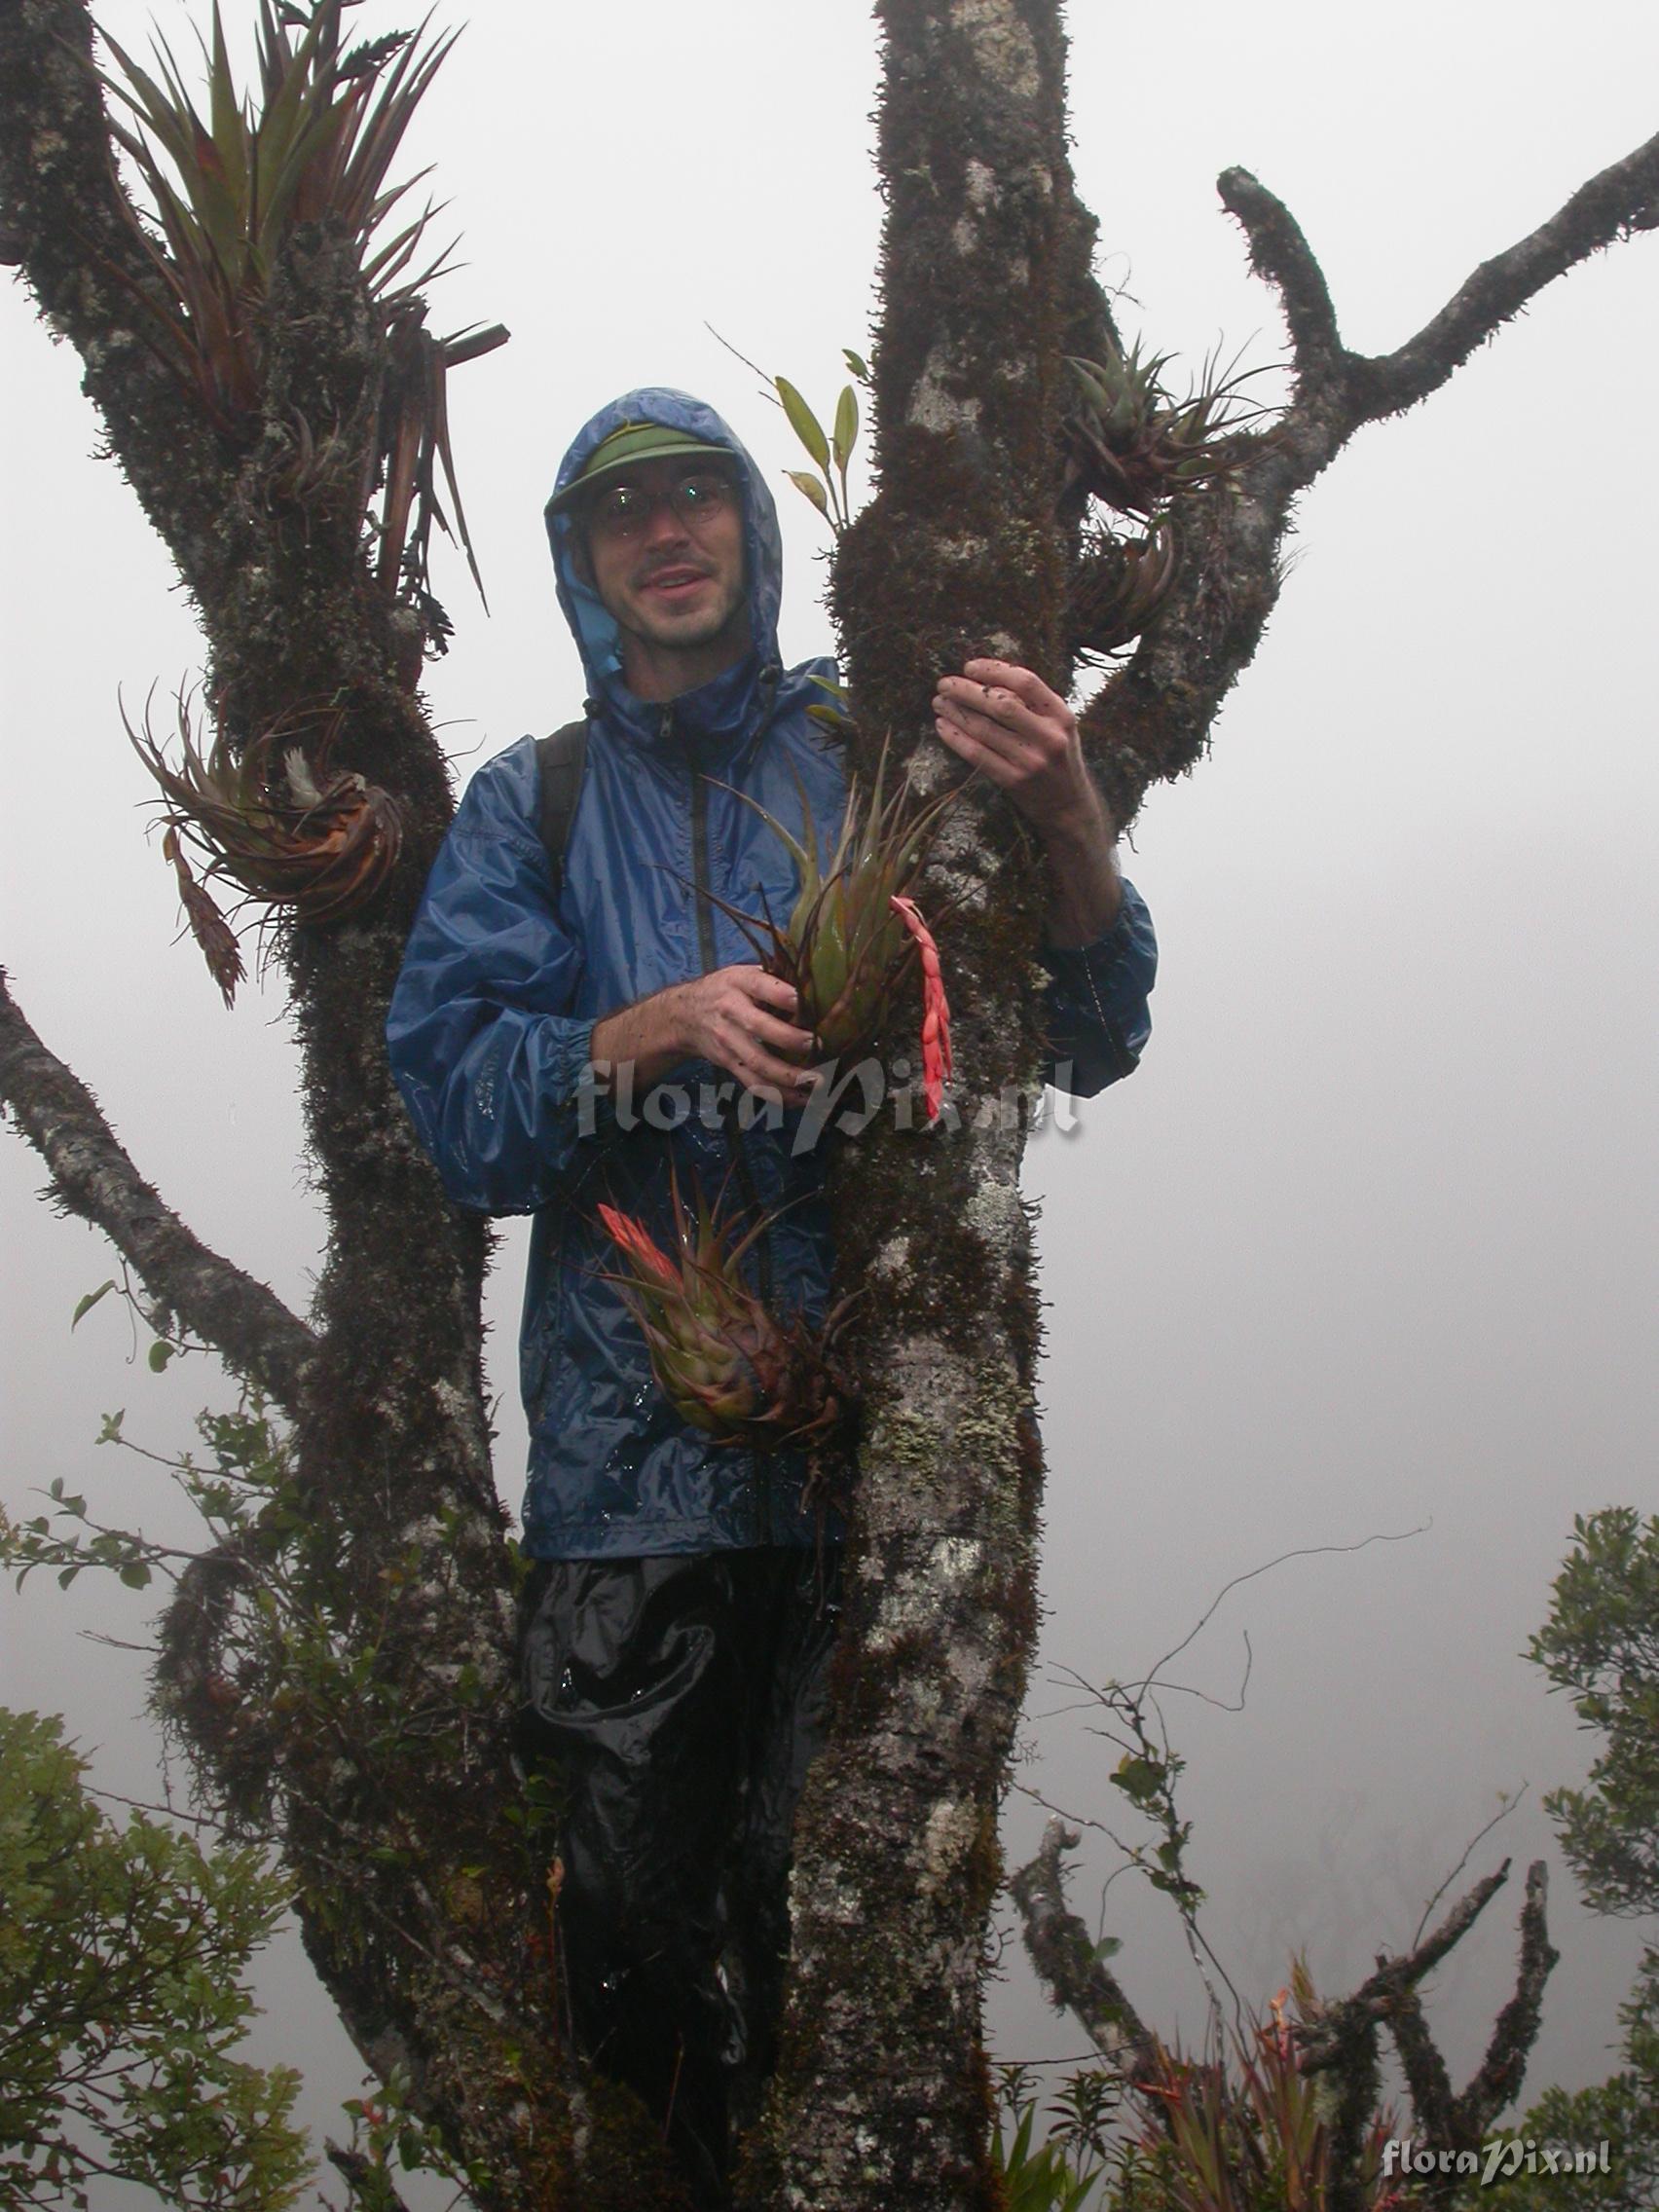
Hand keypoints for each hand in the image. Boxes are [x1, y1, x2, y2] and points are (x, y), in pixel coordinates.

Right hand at [669, 965, 819, 1103]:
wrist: (684, 1015)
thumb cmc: (726, 990)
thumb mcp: (742, 974)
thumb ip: (772, 978)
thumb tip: (815, 984)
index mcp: (738, 982)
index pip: (759, 986)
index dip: (782, 994)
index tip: (805, 1002)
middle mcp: (731, 1011)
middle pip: (758, 1027)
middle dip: (789, 1039)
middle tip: (817, 1045)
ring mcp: (728, 1040)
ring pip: (757, 1062)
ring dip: (788, 1075)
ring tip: (816, 1081)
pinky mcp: (729, 1063)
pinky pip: (753, 1082)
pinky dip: (777, 1094)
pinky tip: (801, 1098)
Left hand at [933, 659, 1107, 845]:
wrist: (1069, 807)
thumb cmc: (1058, 758)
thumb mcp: (1059, 726)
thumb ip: (1033, 704)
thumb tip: (988, 678)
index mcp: (1061, 715)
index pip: (1025, 681)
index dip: (994, 670)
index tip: (969, 666)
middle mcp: (1049, 736)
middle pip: (1001, 704)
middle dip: (967, 690)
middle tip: (944, 684)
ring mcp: (1031, 761)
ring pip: (985, 729)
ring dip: (956, 713)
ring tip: (939, 703)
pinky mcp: (1013, 781)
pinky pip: (977, 755)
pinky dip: (956, 739)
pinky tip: (943, 727)